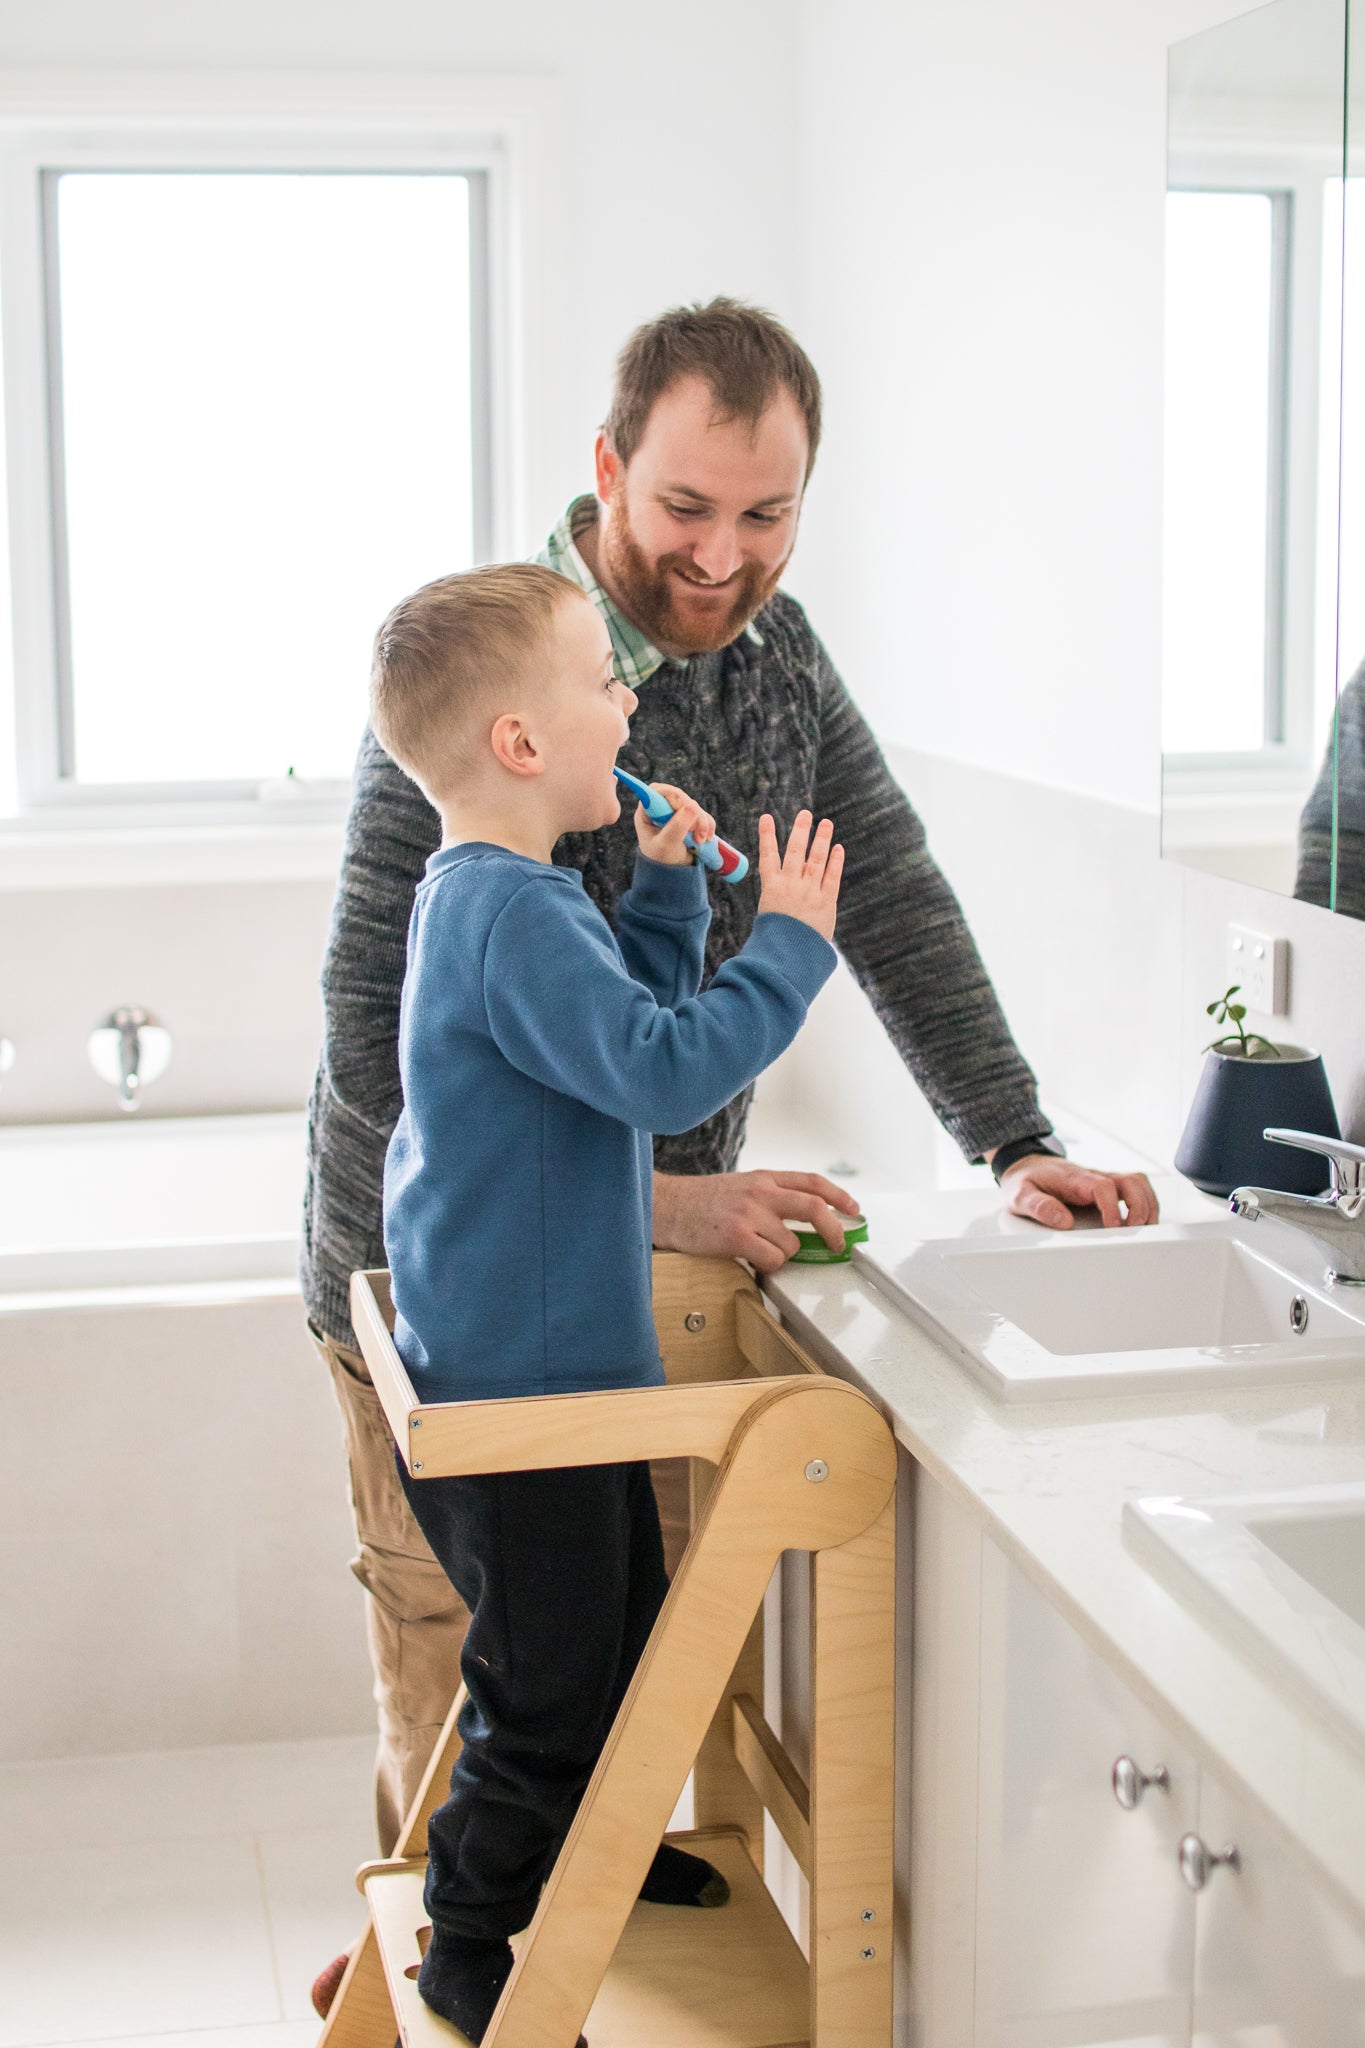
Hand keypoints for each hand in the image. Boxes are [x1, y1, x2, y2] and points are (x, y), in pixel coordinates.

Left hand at [632, 782, 715, 866]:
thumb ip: (677, 826)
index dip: (672, 795)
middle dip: (692, 814)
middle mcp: (661, 809)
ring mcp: (676, 813)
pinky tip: (705, 839)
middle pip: (680, 797)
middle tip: (695, 832)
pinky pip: (703, 815)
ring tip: (700, 841)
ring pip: (694, 806)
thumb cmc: (661, 859)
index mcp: (647, 812)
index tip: (682, 807)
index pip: (657, 791)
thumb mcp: (666, 845)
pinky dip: (708, 825)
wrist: (672, 873)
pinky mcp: (690, 819)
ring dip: (702, 822)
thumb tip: (692, 806)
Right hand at [653, 1168, 861, 1274]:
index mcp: (764, 1178)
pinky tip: (753, 1260)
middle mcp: (760, 1192)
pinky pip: (772, 1260)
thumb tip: (806, 1219)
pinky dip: (769, 1266)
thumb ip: (771, 1197)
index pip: (812, 1182)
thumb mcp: (741, 1187)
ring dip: (783, 1255)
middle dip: (834, 1229)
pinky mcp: (737, 1237)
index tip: (853, 1209)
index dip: (839, 1196)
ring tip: (761, 1252)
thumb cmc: (702, 1201)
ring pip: (791, 1244)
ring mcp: (749, 1214)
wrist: (668, 1206)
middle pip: (814, 1207)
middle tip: (838, 1245)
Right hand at [756, 811, 843, 941]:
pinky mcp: (826, 901)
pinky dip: (836, 861)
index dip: (767, 835)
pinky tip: (838, 848)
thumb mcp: (770, 914)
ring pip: (816, 858)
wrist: (788, 957)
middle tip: (806, 813)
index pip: (768, 855)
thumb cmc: (776, 940)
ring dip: (822, 839)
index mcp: (772, 888)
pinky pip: (832, 876)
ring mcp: (809, 891)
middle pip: (796, 851)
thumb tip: (785, 882)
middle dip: (800, 830)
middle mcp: (790, 885)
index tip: (766, 817)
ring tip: (826, 823)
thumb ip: (778, 896)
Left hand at [997, 1154, 1159, 1230]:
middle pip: (1130, 1181)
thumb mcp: (1020, 1195)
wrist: (1025, 1165)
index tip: (1113, 1227)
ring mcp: (1102, 1179)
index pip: (1102, 1187)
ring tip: (1145, 1228)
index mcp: (1073, 1179)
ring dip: (1147, 1204)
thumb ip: (1038, 1207)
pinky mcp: (1107, 1185)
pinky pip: (1135, 1187)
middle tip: (1134, 1231)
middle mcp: (1092, 1176)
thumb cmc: (1024, 1181)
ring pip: (1137, 1182)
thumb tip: (1063, 1221)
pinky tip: (1142, 1220)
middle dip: (1139, 1206)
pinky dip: (1145, 1202)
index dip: (1112, 1207)